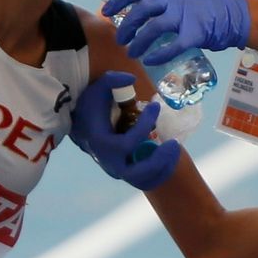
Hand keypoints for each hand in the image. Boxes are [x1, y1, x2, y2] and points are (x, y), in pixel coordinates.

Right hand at [69, 71, 180, 190]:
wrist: (82, 125)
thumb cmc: (92, 106)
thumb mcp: (98, 88)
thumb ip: (112, 80)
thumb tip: (132, 78)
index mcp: (102, 144)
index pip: (128, 143)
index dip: (145, 125)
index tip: (156, 107)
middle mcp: (109, 161)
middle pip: (136, 172)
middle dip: (158, 161)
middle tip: (174, 144)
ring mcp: (117, 169)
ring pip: (143, 179)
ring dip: (162, 167)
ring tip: (175, 149)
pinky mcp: (125, 170)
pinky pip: (145, 178)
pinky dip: (159, 170)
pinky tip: (170, 155)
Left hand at [102, 0, 251, 64]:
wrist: (236, 14)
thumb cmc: (208, 6)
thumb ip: (166, 2)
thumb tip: (144, 14)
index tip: (107, 9)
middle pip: (142, 9)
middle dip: (127, 25)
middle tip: (120, 39)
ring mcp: (185, 15)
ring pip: (154, 27)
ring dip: (139, 41)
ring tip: (132, 52)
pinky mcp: (196, 33)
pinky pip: (174, 45)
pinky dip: (159, 54)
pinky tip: (150, 61)